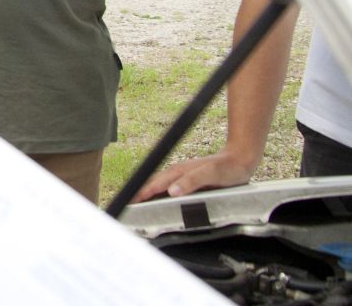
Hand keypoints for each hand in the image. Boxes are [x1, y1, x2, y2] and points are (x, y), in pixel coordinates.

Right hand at [132, 151, 255, 201]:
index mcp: (178, 172)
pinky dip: (161, 197)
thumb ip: (191, 181)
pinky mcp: (189, 183)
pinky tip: (161, 204)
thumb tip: (171, 191)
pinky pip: (169, 191)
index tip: (130, 202)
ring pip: (160, 188)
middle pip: (153, 186)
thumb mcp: (210, 174)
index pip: (154, 184)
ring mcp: (182, 178)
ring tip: (140, 208)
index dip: (141, 193)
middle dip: (140, 195)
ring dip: (149, 197)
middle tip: (130, 208)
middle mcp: (177, 174)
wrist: (239, 160)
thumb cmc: (227, 167)